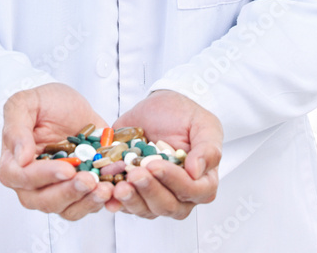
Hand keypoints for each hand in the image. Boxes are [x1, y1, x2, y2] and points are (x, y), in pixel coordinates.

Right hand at [0, 83, 115, 219]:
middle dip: (69, 192)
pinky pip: (86, 205)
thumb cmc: (45, 102)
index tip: (66, 169)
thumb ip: (16, 127)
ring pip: (67, 209)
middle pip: (44, 200)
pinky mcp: (79, 191)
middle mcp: (33, 182)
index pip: (22, 177)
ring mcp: (57, 189)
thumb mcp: (25, 103)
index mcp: (14, 162)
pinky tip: (112, 190)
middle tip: (89, 180)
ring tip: (104, 188)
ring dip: (86, 202)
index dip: (44, 176)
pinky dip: (99, 201)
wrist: (74, 106)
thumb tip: (20, 158)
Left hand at [106, 89, 222, 218]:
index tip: (155, 165)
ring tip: (119, 185)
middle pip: (168, 205)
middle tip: (134, 173)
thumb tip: (196, 171)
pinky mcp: (136, 191)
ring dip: (132, 200)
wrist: (161, 107)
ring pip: (147, 210)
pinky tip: (108, 192)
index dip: (173, 181)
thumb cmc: (186, 115)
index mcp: (202, 181)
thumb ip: (207, 149)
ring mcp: (157, 195)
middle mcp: (181, 194)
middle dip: (149, 190)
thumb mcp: (204, 124)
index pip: (192, 191)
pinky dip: (116, 201)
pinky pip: (127, 204)